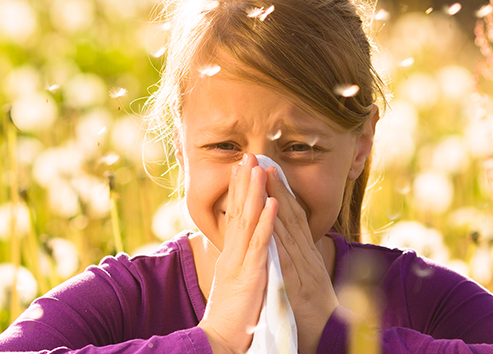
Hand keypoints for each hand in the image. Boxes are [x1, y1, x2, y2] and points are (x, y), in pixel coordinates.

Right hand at [199, 153, 277, 353]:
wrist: (220, 339)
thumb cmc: (231, 313)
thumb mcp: (233, 279)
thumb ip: (237, 258)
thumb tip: (240, 243)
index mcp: (231, 252)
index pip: (235, 214)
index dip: (239, 190)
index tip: (242, 169)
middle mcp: (233, 251)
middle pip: (238, 210)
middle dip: (244, 182)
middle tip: (248, 156)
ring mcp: (240, 260)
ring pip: (247, 219)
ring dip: (254, 192)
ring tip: (259, 168)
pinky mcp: (250, 272)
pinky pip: (260, 243)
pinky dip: (266, 221)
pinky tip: (272, 203)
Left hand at [265, 167, 339, 353]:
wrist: (330, 336)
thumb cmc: (314, 310)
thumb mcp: (308, 277)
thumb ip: (298, 257)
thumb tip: (288, 240)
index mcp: (307, 253)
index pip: (294, 217)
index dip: (282, 193)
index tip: (270, 171)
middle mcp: (307, 254)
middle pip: (291, 215)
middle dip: (277, 187)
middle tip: (264, 162)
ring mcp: (303, 266)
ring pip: (288, 228)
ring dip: (276, 200)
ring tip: (264, 177)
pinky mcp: (297, 283)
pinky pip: (286, 255)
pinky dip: (278, 234)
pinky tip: (270, 217)